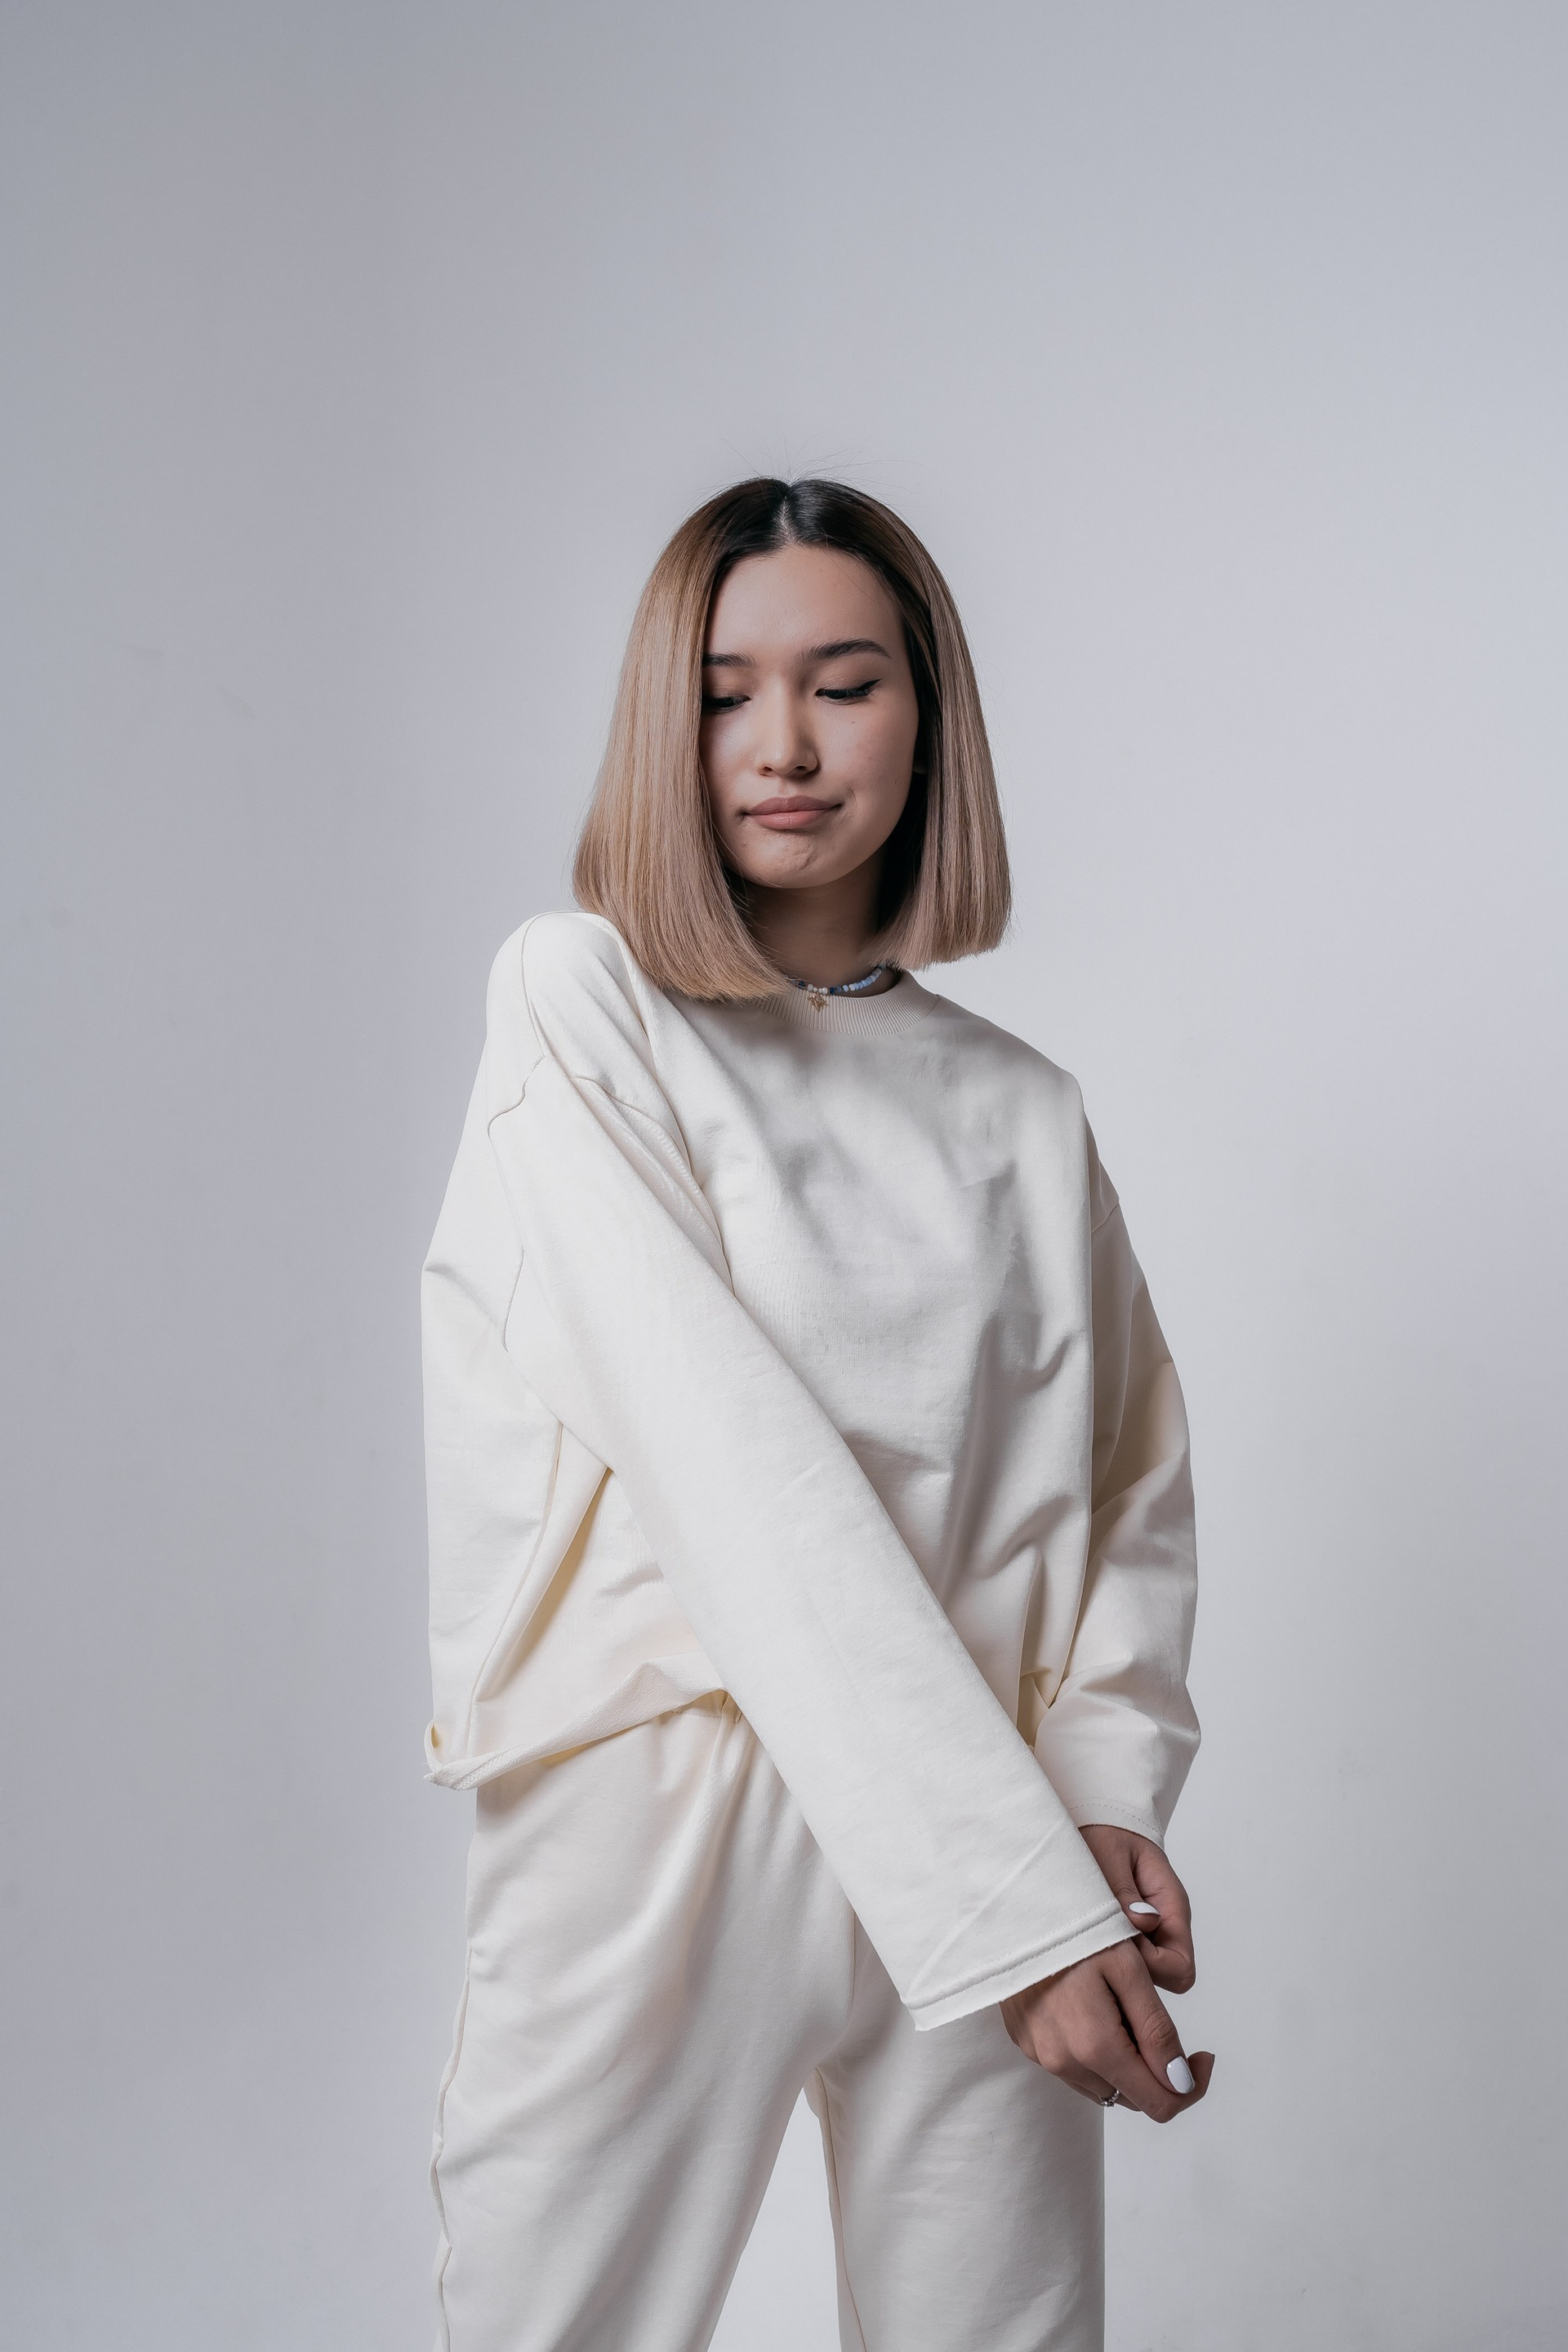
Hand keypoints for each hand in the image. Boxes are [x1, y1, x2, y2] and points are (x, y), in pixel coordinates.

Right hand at [998, 1826, 1213, 2119]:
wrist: (1010, 1905)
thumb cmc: (1073, 1925)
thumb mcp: (1129, 1968)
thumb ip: (1157, 2031)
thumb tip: (1181, 2083)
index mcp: (1095, 2048)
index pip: (1160, 2104)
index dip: (1191, 2084)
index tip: (1203, 2052)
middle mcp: (1064, 2063)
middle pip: (1133, 2095)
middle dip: (1158, 2068)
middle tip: (1162, 2017)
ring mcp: (1041, 2055)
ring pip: (1104, 2083)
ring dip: (1126, 2059)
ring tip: (1125, 2004)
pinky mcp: (1027, 2042)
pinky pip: (1075, 2066)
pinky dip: (1096, 2050)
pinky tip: (1096, 2006)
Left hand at [1077, 1823, 1195, 1995]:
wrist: (1089, 1817)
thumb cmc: (1102, 1831)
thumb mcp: (1110, 1854)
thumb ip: (1124, 1892)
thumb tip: (1143, 1924)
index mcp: (1170, 1904)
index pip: (1178, 1966)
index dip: (1151, 1967)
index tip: (1119, 1943)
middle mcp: (1161, 1925)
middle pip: (1159, 1978)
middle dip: (1128, 1969)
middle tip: (1094, 1937)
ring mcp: (1142, 1932)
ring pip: (1138, 1972)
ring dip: (1112, 1958)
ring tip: (1083, 1927)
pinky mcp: (1121, 1933)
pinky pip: (1118, 1958)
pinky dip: (1101, 1951)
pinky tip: (1079, 1928)